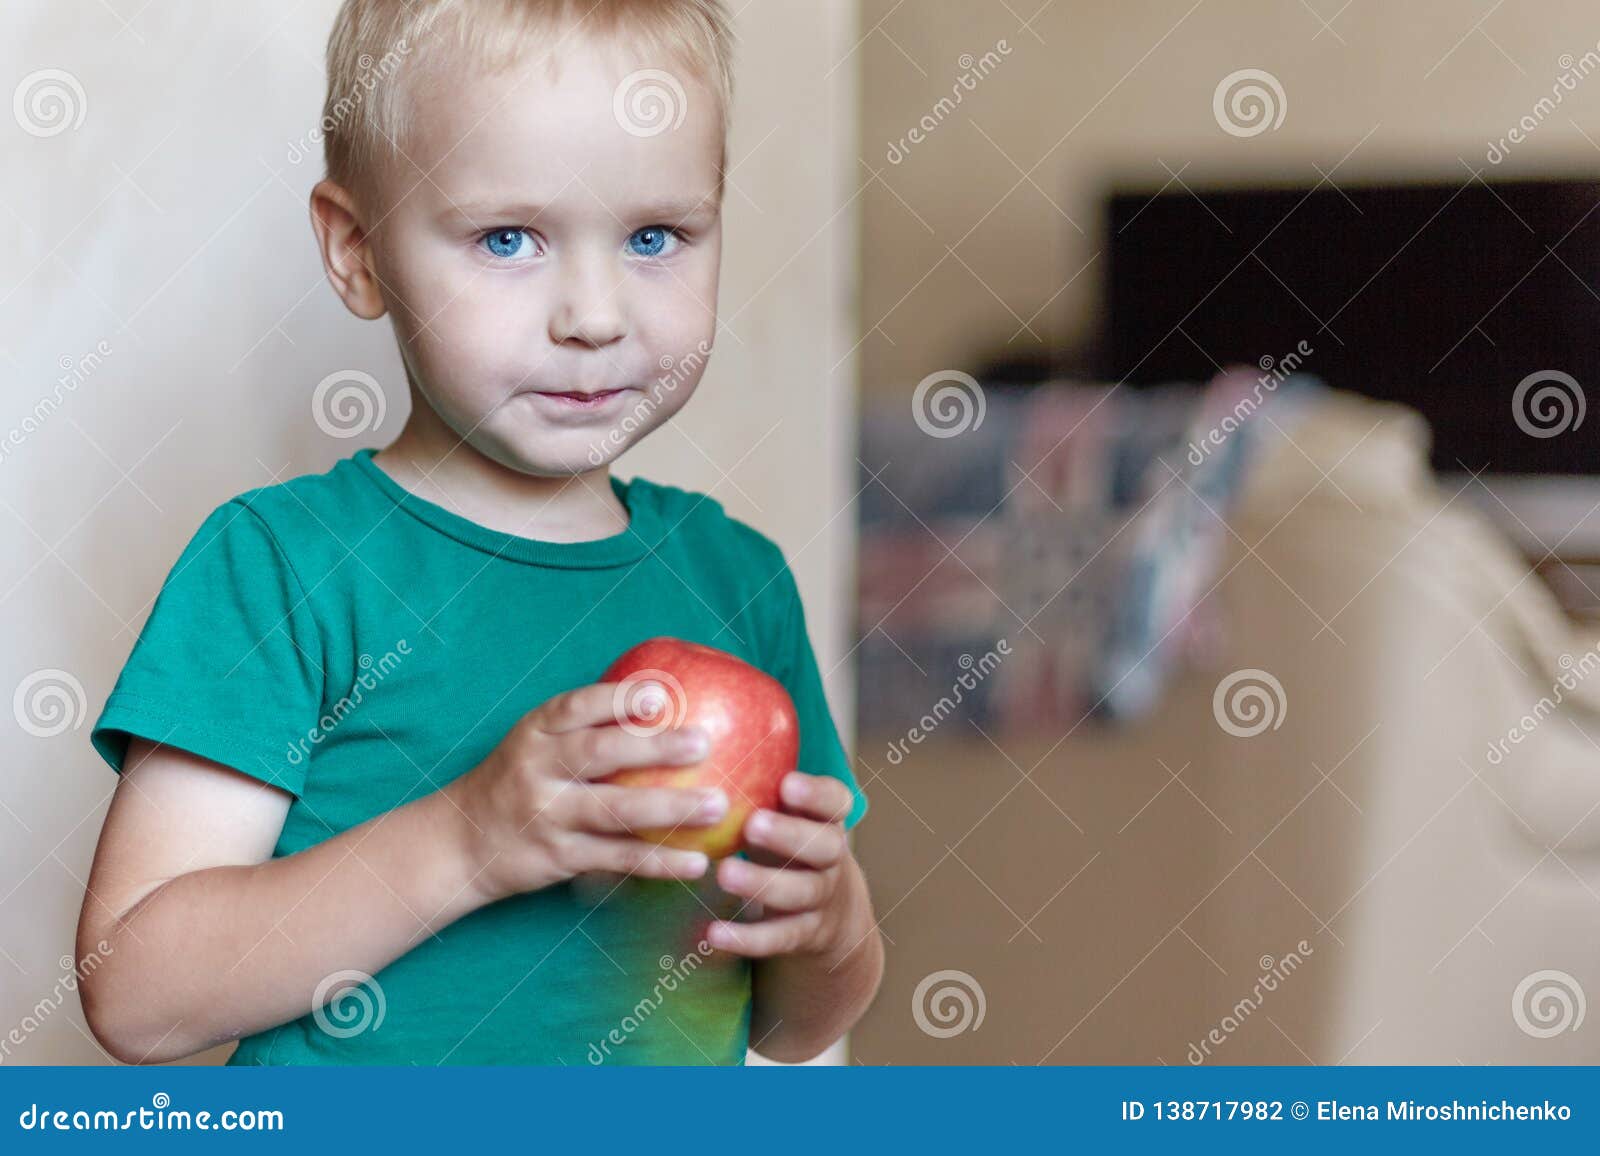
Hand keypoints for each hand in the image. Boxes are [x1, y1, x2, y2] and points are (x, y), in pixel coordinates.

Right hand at [446, 682, 727, 902]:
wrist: (461, 842)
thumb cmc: (518, 780)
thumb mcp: (536, 742)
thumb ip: (585, 724)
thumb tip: (664, 698)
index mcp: (536, 732)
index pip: (578, 707)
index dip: (619, 698)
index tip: (661, 695)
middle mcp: (538, 770)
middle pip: (599, 753)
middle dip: (654, 747)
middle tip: (704, 743)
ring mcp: (548, 816)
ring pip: (614, 811)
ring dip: (671, 808)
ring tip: (718, 804)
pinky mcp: (560, 858)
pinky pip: (617, 859)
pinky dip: (659, 861)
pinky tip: (696, 862)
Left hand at [706, 772, 859, 959]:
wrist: (829, 914)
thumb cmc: (786, 842)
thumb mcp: (784, 811)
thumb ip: (757, 777)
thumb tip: (692, 721)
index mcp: (827, 819)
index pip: (836, 802)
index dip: (816, 794)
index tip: (787, 783)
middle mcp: (832, 857)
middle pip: (824, 846)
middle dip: (790, 834)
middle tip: (752, 824)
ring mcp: (821, 898)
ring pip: (802, 892)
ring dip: (764, 883)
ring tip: (725, 874)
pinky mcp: (805, 936)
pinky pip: (779, 939)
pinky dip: (748, 939)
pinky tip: (712, 934)